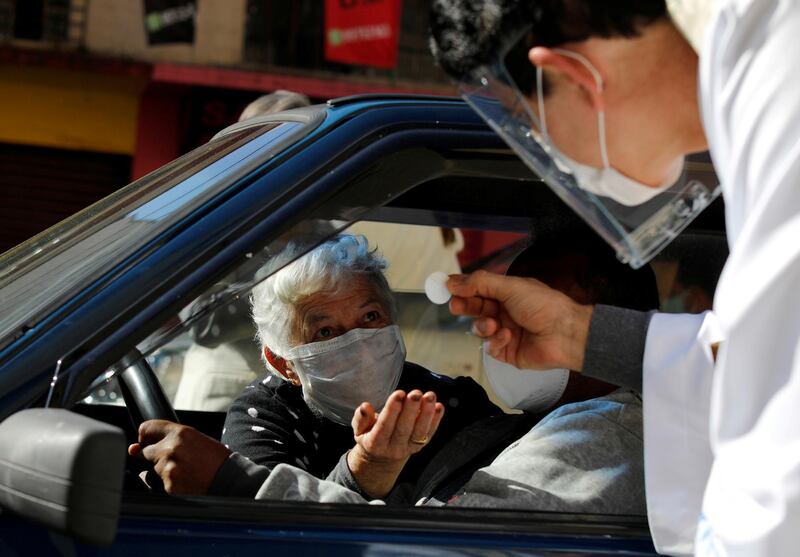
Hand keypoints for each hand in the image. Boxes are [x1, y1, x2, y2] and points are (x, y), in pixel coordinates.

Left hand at [128, 420, 230, 494]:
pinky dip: (167, 486)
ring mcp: (168, 468)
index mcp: (180, 433)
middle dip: (154, 458)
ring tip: (182, 474)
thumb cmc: (215, 459)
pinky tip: (183, 484)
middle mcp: (171, 448)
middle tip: (174, 462)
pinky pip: (157, 486)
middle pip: (145, 452)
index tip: (147, 443)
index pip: (146, 429)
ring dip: (160, 474)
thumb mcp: (196, 440)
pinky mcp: (168, 486)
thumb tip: (133, 450)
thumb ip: (167, 440)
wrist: (230, 480)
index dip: (146, 437)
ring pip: (149, 472)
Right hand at [346, 390, 443, 497]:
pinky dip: (436, 420)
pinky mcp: (420, 446)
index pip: (384, 426)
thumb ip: (360, 418)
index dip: (392, 410)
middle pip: (404, 429)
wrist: (381, 460)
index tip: (398, 394)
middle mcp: (393, 448)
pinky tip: (439, 406)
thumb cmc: (369, 437)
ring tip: (430, 396)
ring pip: (419, 432)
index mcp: (375, 443)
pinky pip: (429, 434)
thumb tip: (365, 406)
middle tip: (415, 393)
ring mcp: (408, 448)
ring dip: (427, 413)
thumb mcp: (359, 430)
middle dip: (411, 409)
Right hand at [447, 270, 592, 370]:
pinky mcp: (508, 352)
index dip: (463, 288)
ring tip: (494, 325)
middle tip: (455, 306)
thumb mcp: (510, 286)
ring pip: (480, 328)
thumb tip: (453, 281)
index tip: (447, 287)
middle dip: (466, 306)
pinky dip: (496, 341)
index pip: (479, 289)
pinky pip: (490, 347)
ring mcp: (506, 332)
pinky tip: (507, 337)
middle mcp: (506, 311)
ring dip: (483, 325)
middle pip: (476, 308)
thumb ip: (480, 283)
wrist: (564, 334)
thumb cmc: (543, 305)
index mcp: (508, 293)